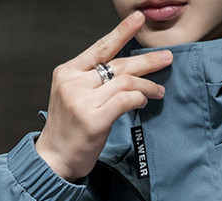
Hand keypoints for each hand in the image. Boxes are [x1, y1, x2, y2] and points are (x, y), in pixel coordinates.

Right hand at [35, 11, 171, 181]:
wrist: (54, 160)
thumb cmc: (69, 132)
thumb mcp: (74, 98)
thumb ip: (93, 82)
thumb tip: (126, 73)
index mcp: (67, 72)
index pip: (100, 47)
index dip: (122, 32)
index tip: (139, 19)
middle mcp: (73, 82)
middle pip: (117, 64)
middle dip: (146, 61)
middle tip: (167, 58)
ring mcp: (82, 100)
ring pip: (125, 82)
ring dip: (147, 86)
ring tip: (159, 91)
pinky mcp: (93, 119)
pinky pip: (125, 100)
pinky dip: (139, 99)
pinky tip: (145, 102)